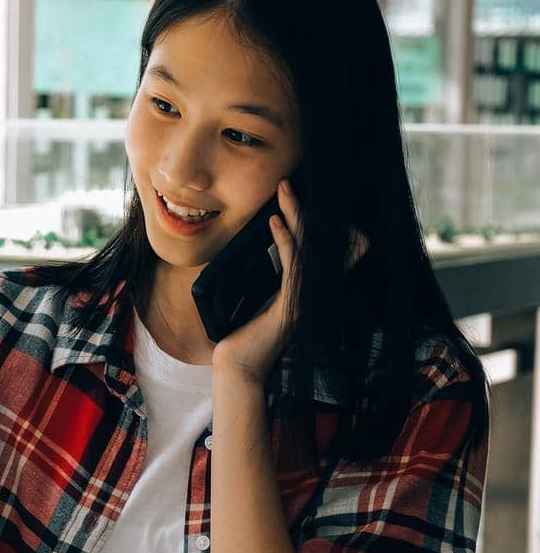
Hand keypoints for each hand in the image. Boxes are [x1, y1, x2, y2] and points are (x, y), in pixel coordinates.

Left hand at [211, 179, 302, 385]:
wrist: (237, 368)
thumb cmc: (240, 337)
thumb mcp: (250, 300)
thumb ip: (258, 279)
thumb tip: (250, 254)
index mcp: (299, 289)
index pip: (312, 247)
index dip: (307, 222)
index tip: (292, 197)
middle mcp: (308, 292)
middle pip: (314, 242)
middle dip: (302, 210)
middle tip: (287, 183)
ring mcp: (303, 299)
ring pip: (306, 248)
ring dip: (295, 216)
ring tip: (284, 192)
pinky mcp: (292, 307)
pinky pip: (292, 266)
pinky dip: (284, 241)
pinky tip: (274, 222)